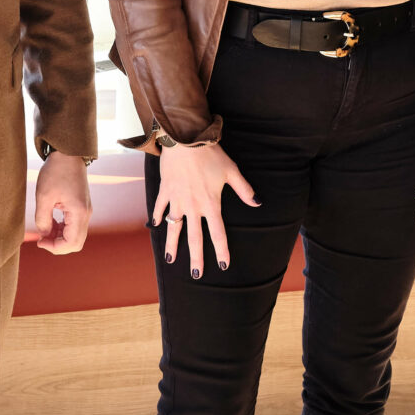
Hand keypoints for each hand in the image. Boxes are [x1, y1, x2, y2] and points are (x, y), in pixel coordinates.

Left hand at [34, 150, 92, 254]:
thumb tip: (43, 235)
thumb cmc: (56, 172)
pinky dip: (63, 230)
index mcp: (79, 213)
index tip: (40, 241)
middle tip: (42, 239)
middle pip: (76, 243)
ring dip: (60, 238)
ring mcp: (86, 211)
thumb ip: (42, 219)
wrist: (68, 154)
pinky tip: (51, 223)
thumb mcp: (43, 196)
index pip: (71, 243)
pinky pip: (75, 226)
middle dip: (58, 245)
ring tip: (44, 230)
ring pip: (76, 236)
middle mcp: (86, 214)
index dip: (54, 248)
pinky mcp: (82, 207)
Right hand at [150, 143, 258, 278]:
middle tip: (196, 275)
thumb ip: (244, 190)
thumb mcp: (232, 171)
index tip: (223, 265)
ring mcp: (177, 200)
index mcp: (211, 204)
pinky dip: (159, 216)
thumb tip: (258, 203)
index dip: (221, 251)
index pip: (218, 234)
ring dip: (173, 244)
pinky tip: (157, 224)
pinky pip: (160, 207)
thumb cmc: (210, 154)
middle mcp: (193, 207)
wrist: (185, 139)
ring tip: (170, 260)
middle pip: (195, 238)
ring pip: (174, 228)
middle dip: (196, 258)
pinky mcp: (165, 190)